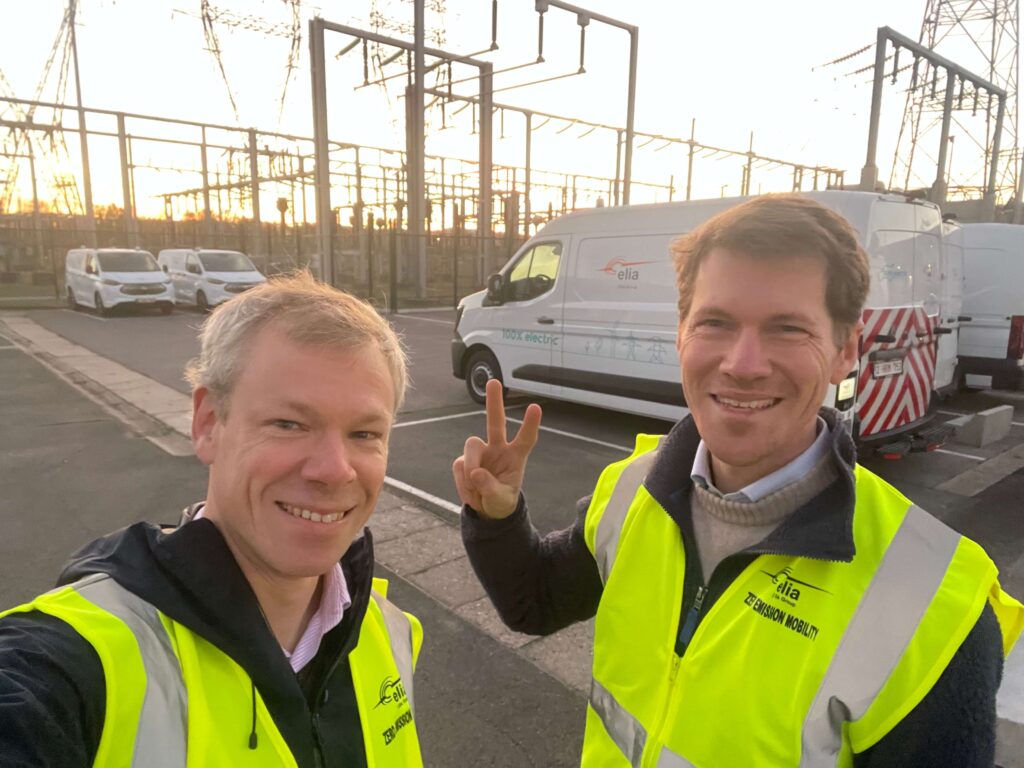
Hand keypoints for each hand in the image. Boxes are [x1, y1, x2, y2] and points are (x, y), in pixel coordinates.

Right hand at [452, 378, 541, 518]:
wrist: (486, 509)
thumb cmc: (501, 501)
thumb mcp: (501, 500)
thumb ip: (490, 488)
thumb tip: (476, 472)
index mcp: (515, 456)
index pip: (525, 438)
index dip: (530, 424)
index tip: (536, 407)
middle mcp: (498, 448)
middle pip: (495, 422)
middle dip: (494, 403)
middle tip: (494, 382)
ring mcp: (480, 453)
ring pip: (471, 446)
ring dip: (470, 468)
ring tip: (475, 490)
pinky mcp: (463, 460)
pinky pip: (459, 466)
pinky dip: (462, 483)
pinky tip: (471, 492)